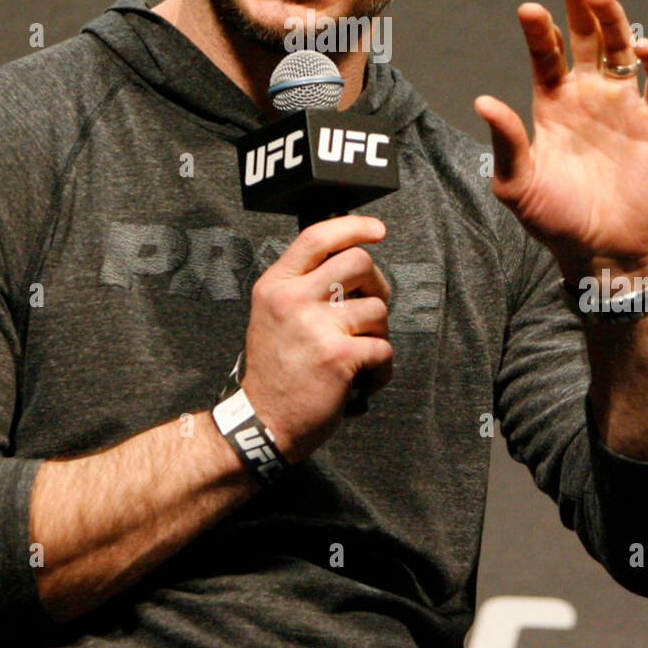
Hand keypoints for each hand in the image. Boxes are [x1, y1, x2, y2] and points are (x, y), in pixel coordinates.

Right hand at [241, 215, 391, 462]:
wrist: (264, 421)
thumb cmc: (275, 369)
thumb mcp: (272, 313)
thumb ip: (302, 284)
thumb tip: (350, 263)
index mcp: (276, 285)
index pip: (316, 237)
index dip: (353, 226)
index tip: (376, 230)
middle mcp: (293, 300)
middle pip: (358, 263)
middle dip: (377, 284)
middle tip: (370, 307)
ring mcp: (315, 327)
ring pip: (377, 308)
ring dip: (378, 333)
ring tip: (359, 352)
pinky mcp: (338, 356)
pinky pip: (383, 348)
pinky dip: (382, 367)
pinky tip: (364, 377)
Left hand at [473, 0, 647, 282]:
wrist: (600, 249)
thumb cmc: (552, 218)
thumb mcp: (518, 183)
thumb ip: (505, 142)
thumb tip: (482, 100)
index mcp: (552, 104)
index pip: (545, 54)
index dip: (540, 30)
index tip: (529, 8)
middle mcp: (586, 95)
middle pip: (584, 36)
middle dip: (577, 1)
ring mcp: (621, 106)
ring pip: (620, 49)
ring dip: (612, 20)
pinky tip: (644, 49)